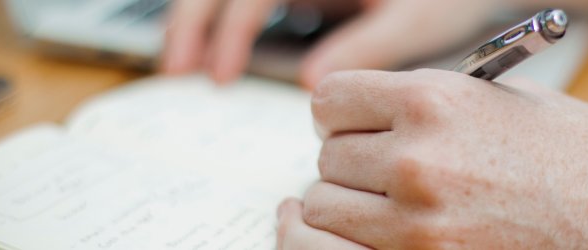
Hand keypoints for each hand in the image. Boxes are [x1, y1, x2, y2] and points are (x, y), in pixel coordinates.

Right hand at [160, 0, 497, 87]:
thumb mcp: (412, 22)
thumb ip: (363, 47)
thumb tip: (311, 84)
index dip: (228, 32)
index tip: (218, 76)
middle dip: (192, 19)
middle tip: (176, 69)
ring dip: (199, 17)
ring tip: (182, 65)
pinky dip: (226, 21)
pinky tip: (218, 55)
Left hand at [282, 69, 587, 247]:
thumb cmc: (586, 157)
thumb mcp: (503, 100)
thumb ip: (430, 102)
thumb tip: (380, 112)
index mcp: (433, 101)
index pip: (330, 100)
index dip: (343, 114)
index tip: (354, 126)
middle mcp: (417, 159)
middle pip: (327, 158)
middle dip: (353, 163)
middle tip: (384, 171)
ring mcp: (419, 222)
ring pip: (328, 211)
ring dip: (353, 208)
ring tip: (394, 207)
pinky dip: (366, 242)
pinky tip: (400, 233)